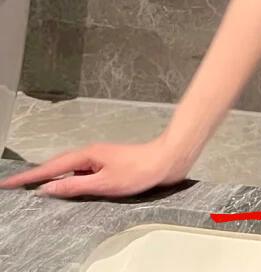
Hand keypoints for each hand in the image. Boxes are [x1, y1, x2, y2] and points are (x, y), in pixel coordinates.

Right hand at [0, 133, 192, 198]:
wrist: (165, 161)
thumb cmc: (138, 171)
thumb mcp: (103, 184)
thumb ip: (74, 186)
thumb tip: (47, 188)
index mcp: (87, 156)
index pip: (51, 168)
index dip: (29, 177)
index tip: (9, 183)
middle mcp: (90, 154)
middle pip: (56, 165)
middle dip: (34, 175)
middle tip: (14, 185)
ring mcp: (97, 158)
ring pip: (67, 168)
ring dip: (50, 175)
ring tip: (31, 185)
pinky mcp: (105, 164)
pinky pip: (79, 171)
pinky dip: (66, 177)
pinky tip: (64, 186)